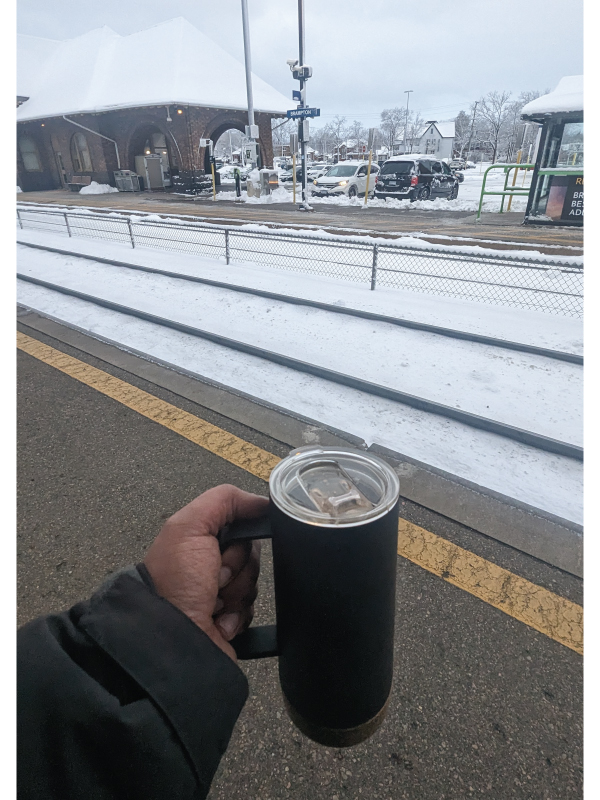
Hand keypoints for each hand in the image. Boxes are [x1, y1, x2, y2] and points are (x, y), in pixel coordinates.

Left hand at [144, 485, 267, 661]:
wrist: (172, 640)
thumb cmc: (174, 582)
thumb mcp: (190, 527)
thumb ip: (223, 500)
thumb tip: (261, 501)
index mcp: (197, 540)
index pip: (241, 526)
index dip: (240, 538)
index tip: (224, 548)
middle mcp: (208, 565)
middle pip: (252, 555)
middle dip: (236, 567)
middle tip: (214, 577)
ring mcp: (219, 594)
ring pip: (254, 583)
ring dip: (236, 593)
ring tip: (212, 603)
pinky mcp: (229, 620)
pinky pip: (253, 610)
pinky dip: (238, 615)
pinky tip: (218, 620)